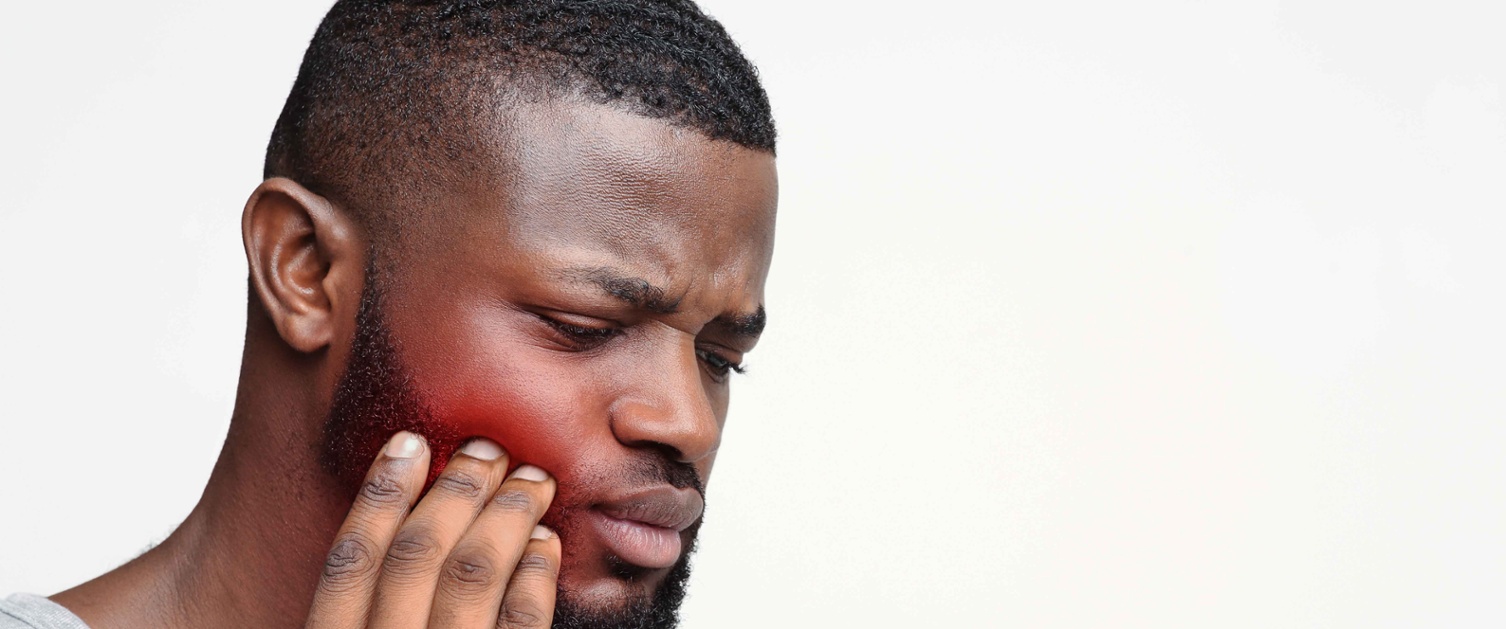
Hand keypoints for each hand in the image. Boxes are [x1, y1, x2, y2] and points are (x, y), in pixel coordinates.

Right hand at [305, 431, 560, 627]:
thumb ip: (366, 611)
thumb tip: (397, 526)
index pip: (350, 562)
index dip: (379, 495)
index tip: (409, 443)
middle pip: (416, 556)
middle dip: (456, 490)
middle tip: (487, 449)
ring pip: (473, 574)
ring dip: (506, 514)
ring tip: (532, 480)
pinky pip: (522, 621)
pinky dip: (535, 572)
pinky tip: (546, 541)